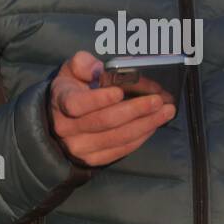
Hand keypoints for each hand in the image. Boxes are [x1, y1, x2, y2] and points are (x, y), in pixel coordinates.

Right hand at [49, 50, 175, 166]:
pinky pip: (121, 150)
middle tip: (157, 101)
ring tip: (165, 112)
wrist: (59, 123)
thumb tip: (96, 68)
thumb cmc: (71, 90)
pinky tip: (153, 125)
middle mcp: (68, 128)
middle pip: (105, 121)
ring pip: (117, 138)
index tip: (120, 92)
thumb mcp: (70, 71)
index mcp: (61, 101)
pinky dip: (140, 138)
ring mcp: (80, 147)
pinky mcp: (93, 159)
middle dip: (135, 110)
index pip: (77, 104)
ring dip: (145, 125)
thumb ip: (81, 63)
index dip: (100, 99)